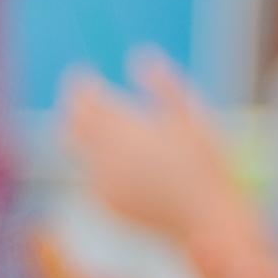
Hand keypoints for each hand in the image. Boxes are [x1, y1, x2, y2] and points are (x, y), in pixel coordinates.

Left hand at [60, 54, 246, 250]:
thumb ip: (164, 85)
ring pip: (75, 152)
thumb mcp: (191, 119)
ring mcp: (104, 183)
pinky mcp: (107, 204)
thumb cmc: (205, 165)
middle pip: (72, 125)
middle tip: (81, 97)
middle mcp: (107, 158)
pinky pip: (89, 175)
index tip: (81, 76)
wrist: (206, 221)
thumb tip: (139, 55)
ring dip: (79, 133)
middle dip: (73, 108)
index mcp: (125, 130)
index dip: (79, 85)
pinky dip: (92, 161)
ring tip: (90, 123)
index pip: (85, 101)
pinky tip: (108, 157)